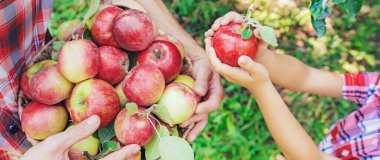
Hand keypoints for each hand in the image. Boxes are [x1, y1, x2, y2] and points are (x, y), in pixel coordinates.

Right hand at [20, 115, 140, 159]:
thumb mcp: (55, 144)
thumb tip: (96, 118)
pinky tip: (99, 152)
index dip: (123, 154)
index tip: (135, 147)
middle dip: (121, 159)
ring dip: (112, 159)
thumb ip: (77, 132)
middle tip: (135, 150)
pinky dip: (98, 159)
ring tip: (124, 151)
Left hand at [180, 53, 224, 141]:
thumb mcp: (204, 70)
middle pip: (205, 114)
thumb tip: (199, 92)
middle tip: (183, 123)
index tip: (196, 109)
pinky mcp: (196, 108)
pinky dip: (188, 126)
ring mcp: (204, 107)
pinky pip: (193, 118)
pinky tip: (182, 134)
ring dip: (192, 128)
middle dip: (194, 121)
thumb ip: (202, 80)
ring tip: (184, 137)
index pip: (213, 103)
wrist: (198, 66)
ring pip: (199, 120)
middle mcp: (211, 102)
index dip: (206, 108)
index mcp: (217, 93)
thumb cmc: (202, 65)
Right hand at [204, 11, 268, 59]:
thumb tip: (256, 31)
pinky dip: (210, 40)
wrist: (254, 57)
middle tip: (214, 29)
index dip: (227, 18)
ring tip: (208, 35)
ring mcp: (226, 34)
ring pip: (217, 29)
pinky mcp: (222, 42)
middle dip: (217, 23)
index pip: (233, 16)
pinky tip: (207, 42)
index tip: (224, 23)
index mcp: (241, 22)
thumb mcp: (263, 42)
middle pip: (222, 21)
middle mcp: (232, 26)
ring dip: (211, 31)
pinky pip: (215, 40)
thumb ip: (262, 36)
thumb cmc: (259, 48)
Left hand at [204, 37, 269, 91]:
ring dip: (211, 50)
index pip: (217, 66)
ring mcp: (227, 71)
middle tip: (207, 38)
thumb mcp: (258, 70)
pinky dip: (217, 51)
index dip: (212, 57)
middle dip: (208, 51)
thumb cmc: (260, 77)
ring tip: (210, 38)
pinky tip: (219, 42)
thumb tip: (241, 58)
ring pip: (215, 61)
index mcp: (231, 74)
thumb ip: (250, 65)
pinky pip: (220, 60)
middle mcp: (227, 73)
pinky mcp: (229, 69)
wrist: (260, 85)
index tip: (210, 46)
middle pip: (213, 63)